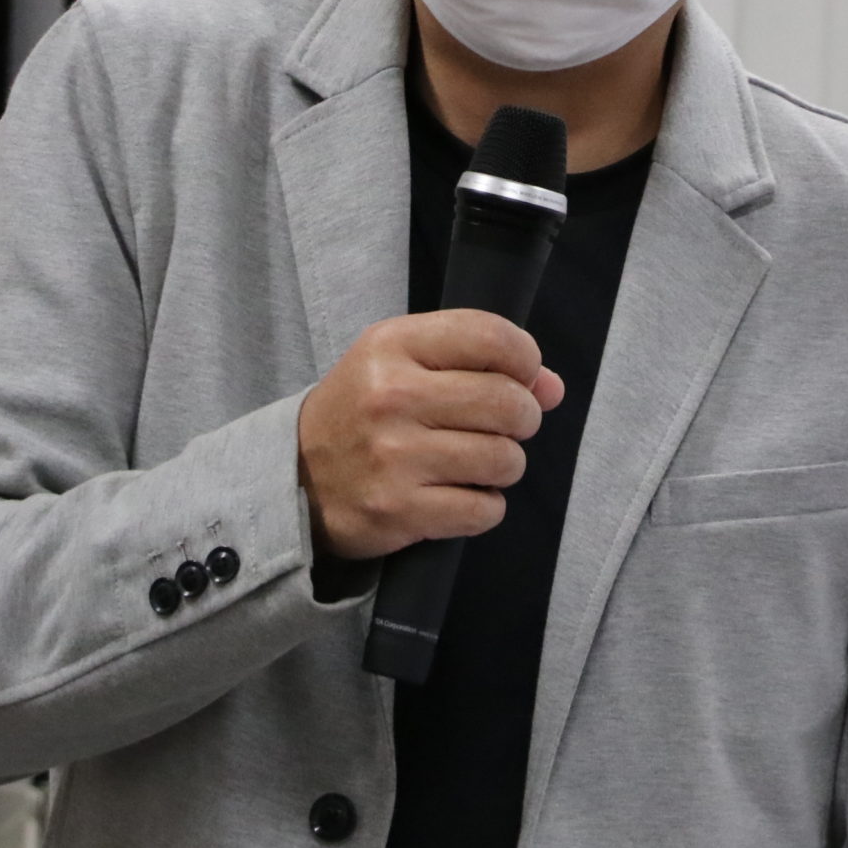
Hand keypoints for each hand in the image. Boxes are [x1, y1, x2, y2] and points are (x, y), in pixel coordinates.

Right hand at [295, 311, 565, 560]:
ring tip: (477, 462)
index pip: (492, 337)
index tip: (521, 376)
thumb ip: (481, 363)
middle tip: (501, 426)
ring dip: (505, 465)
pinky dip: (485, 506)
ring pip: (505, 459)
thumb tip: (552, 388)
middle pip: (509, 402)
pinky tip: (460, 495)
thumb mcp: (405, 364)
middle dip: (522, 418)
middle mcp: (392, 396)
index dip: (525, 358)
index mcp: (393, 346)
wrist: (294, 478)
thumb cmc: (363, 411)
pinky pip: (485, 509)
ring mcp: (394, 457)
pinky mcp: (399, 511)